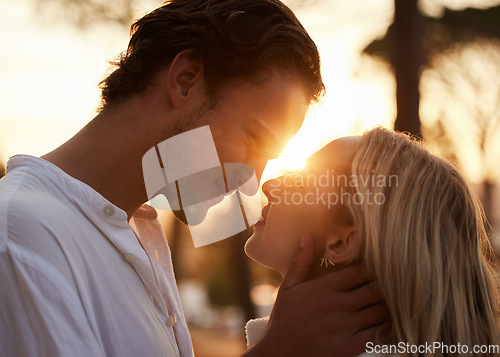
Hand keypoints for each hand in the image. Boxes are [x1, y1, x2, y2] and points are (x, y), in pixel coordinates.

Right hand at [243, 234, 388, 356]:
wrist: (280, 354)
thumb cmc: (284, 319)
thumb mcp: (287, 288)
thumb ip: (300, 262)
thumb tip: (307, 235)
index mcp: (323, 288)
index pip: (358, 271)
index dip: (372, 266)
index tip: (378, 264)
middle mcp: (338, 305)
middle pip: (374, 289)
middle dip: (385, 283)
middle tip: (395, 279)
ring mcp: (346, 327)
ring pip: (380, 310)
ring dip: (389, 303)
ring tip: (397, 297)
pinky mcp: (351, 346)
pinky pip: (379, 334)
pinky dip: (389, 326)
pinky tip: (393, 321)